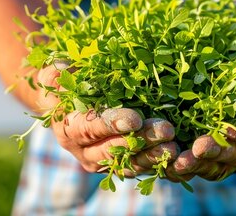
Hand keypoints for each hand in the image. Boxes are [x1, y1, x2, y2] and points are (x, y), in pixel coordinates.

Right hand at [36, 65, 179, 174]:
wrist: (67, 104)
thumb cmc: (64, 82)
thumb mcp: (54, 74)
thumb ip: (56, 73)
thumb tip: (64, 68)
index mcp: (68, 130)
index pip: (89, 129)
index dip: (111, 124)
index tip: (135, 119)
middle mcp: (85, 152)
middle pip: (114, 151)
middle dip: (141, 141)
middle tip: (166, 130)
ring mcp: (105, 162)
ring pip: (131, 164)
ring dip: (154, 156)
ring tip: (175, 146)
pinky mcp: (123, 165)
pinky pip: (142, 167)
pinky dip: (161, 164)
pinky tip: (180, 157)